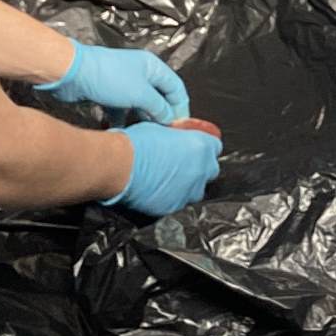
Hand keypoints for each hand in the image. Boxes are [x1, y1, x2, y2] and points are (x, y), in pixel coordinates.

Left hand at [40, 43, 190, 121]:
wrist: (73, 74)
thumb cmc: (108, 76)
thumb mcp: (140, 94)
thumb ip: (158, 107)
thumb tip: (169, 118)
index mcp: (153, 67)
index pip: (175, 87)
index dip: (180, 107)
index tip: (181, 125)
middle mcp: (140, 73)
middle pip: (158, 97)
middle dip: (161, 115)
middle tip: (164, 133)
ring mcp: (124, 84)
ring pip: (139, 105)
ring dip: (142, 119)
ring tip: (144, 134)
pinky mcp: (109, 93)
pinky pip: (122, 109)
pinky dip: (123, 120)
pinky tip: (122, 132)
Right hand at [104, 123, 220, 215]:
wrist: (119, 165)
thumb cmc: (135, 144)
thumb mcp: (161, 129)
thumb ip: (177, 137)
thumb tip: (174, 139)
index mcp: (201, 146)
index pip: (215, 147)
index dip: (203, 147)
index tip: (194, 149)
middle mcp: (201, 170)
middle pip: (210, 170)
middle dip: (198, 167)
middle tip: (180, 164)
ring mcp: (190, 191)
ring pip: (196, 190)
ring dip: (187, 185)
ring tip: (167, 180)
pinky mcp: (175, 207)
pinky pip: (178, 203)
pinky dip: (171, 198)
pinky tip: (157, 191)